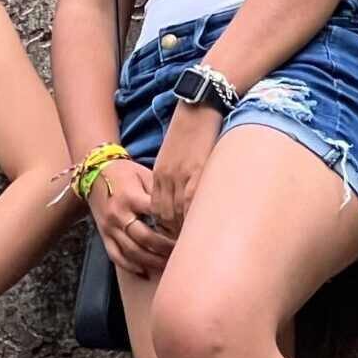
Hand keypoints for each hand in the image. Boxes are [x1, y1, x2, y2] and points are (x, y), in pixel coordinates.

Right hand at [89, 157, 175, 278]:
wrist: (94, 174)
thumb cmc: (125, 173)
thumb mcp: (144, 175)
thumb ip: (160, 193)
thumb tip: (182, 208)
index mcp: (131, 197)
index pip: (157, 215)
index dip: (173, 224)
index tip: (188, 230)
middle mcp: (119, 214)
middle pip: (145, 238)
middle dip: (165, 247)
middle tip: (181, 251)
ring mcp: (110, 227)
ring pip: (132, 251)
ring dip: (151, 261)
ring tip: (167, 264)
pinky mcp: (104, 235)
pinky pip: (116, 256)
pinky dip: (130, 266)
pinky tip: (144, 271)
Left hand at [150, 104, 222, 236]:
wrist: (199, 105)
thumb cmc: (192, 128)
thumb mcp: (176, 154)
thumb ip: (175, 174)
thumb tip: (183, 192)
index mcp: (160, 173)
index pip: (157, 210)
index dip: (164, 228)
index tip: (172, 242)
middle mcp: (166, 178)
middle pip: (164, 216)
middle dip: (170, 236)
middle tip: (180, 252)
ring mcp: (180, 176)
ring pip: (175, 214)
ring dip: (182, 233)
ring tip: (192, 247)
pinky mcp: (195, 172)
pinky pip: (190, 204)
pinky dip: (193, 220)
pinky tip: (200, 231)